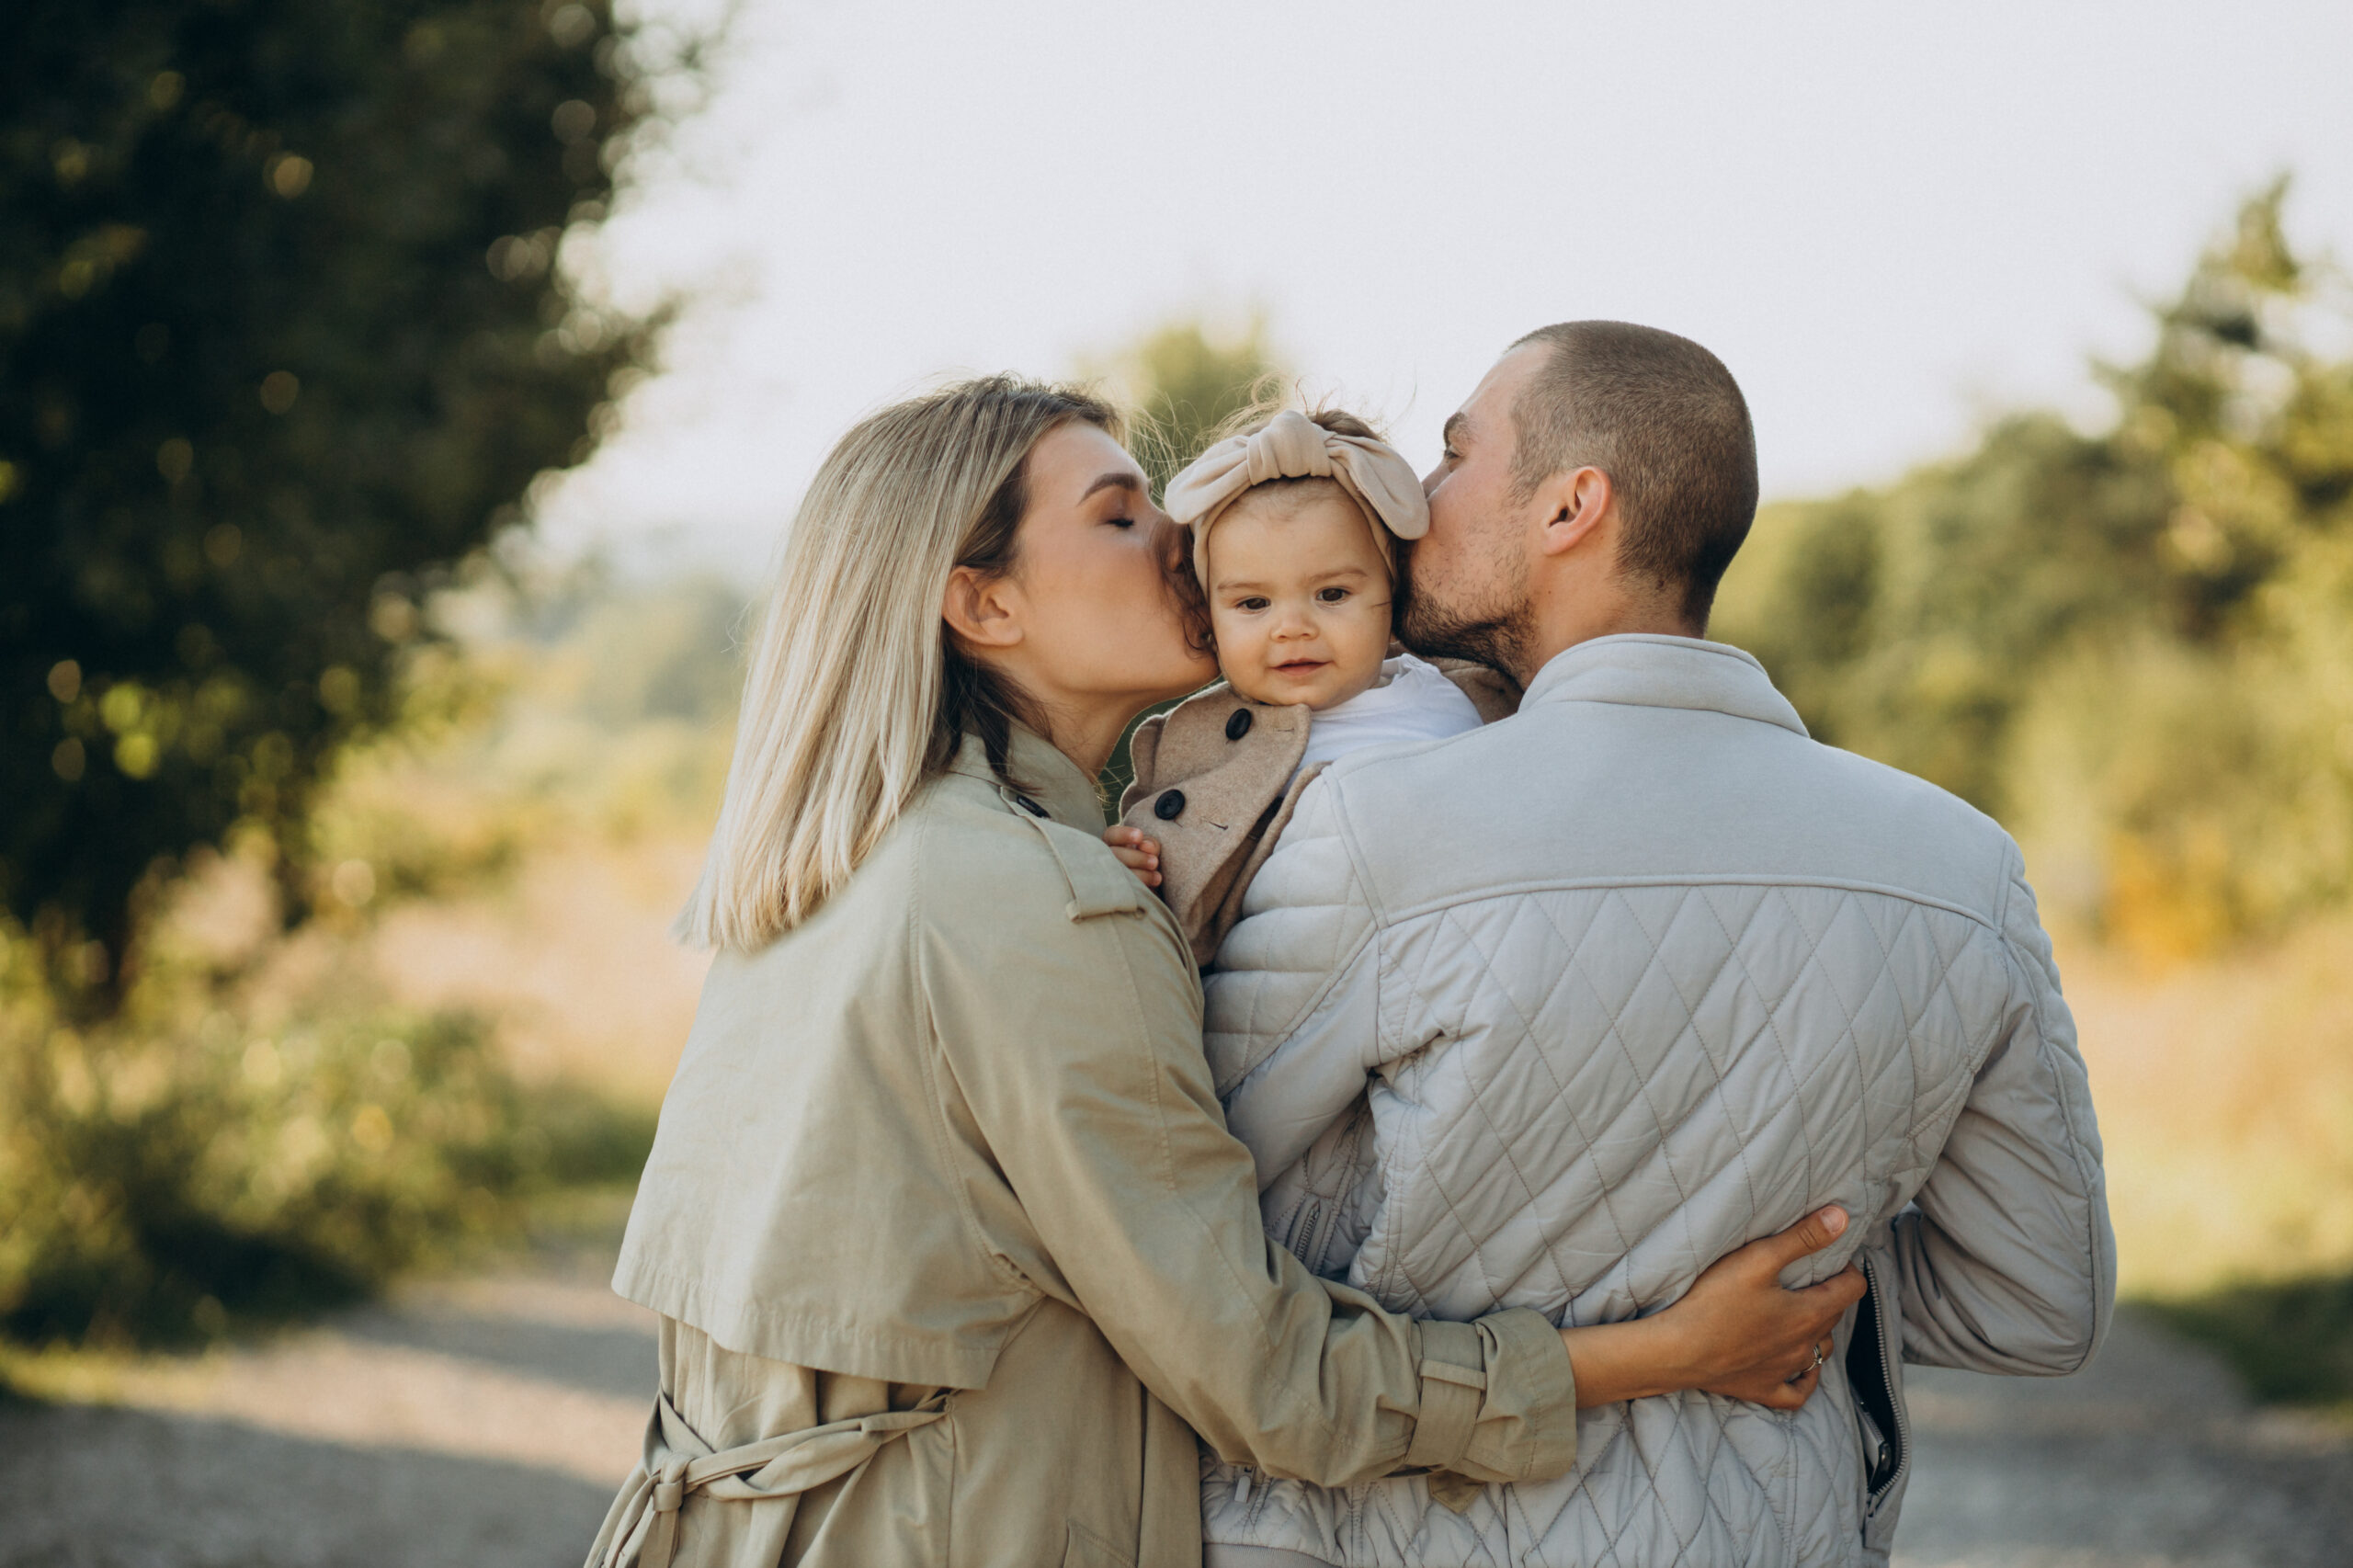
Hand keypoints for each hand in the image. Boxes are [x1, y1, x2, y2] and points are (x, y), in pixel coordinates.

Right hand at [1103, 825, 1161, 887]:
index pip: (1112, 836)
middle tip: (1154, 863)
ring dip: (1140, 876)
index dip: (1124, 835)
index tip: (1139, 836)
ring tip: (1157, 878)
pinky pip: (1122, 893)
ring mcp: (1106, 878)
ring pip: (1117, 876)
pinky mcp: (1112, 896)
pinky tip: (1150, 890)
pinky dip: (1138, 891)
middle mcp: (1105, 860)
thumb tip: (1146, 846)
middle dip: (1137, 858)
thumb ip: (1150, 845)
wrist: (1144, 893)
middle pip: (1114, 855)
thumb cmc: (1146, 864)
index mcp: (1111, 845)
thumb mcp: (1149, 851)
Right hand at [1555, 1206, 1864, 1410]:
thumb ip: (1802, 1238)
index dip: (1846, 1269)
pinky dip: (1805, 1380)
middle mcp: (1804, 1345)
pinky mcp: (1763, 1389)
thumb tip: (1842, 1218)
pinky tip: (1801, 1369)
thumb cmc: (1715, 1302)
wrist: (1678, 1350)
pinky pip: (1797, 1392)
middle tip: (1808, 1277)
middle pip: (1834, 1317)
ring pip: (1820, 1352)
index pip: (1851, 1289)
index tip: (1830, 1258)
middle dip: (1828, 1294)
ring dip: (1818, 1332)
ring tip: (1803, 1314)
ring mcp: (1785, 1371)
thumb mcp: (1758, 1259)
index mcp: (1808, 1313)